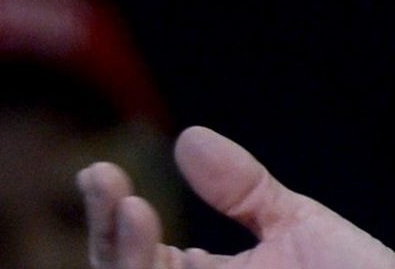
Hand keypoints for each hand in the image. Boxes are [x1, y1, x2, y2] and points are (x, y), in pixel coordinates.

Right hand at [76, 127, 394, 268]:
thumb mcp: (296, 228)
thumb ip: (243, 190)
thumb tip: (188, 138)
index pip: (133, 248)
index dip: (108, 214)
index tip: (98, 170)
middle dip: (105, 232)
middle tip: (104, 181)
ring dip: (123, 257)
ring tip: (133, 211)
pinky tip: (167, 264)